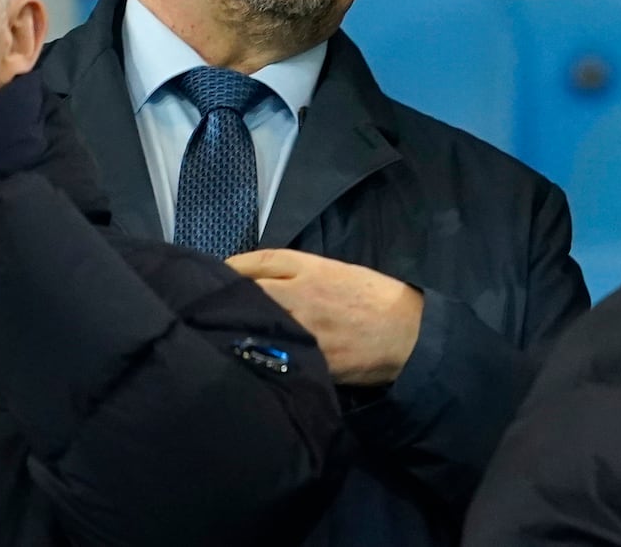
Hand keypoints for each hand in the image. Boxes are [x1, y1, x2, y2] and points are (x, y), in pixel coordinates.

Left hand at [227, 249, 424, 385]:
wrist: (405, 334)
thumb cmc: (373, 298)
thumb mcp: (337, 270)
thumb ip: (298, 272)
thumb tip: (257, 279)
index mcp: (309, 268)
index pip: (255, 262)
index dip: (231, 268)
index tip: (217, 275)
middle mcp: (299, 295)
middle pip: (246, 293)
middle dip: (228, 298)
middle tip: (215, 306)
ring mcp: (300, 328)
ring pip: (254, 325)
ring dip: (238, 328)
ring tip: (227, 333)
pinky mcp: (306, 358)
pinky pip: (270, 353)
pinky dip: (258, 353)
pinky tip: (253, 356)